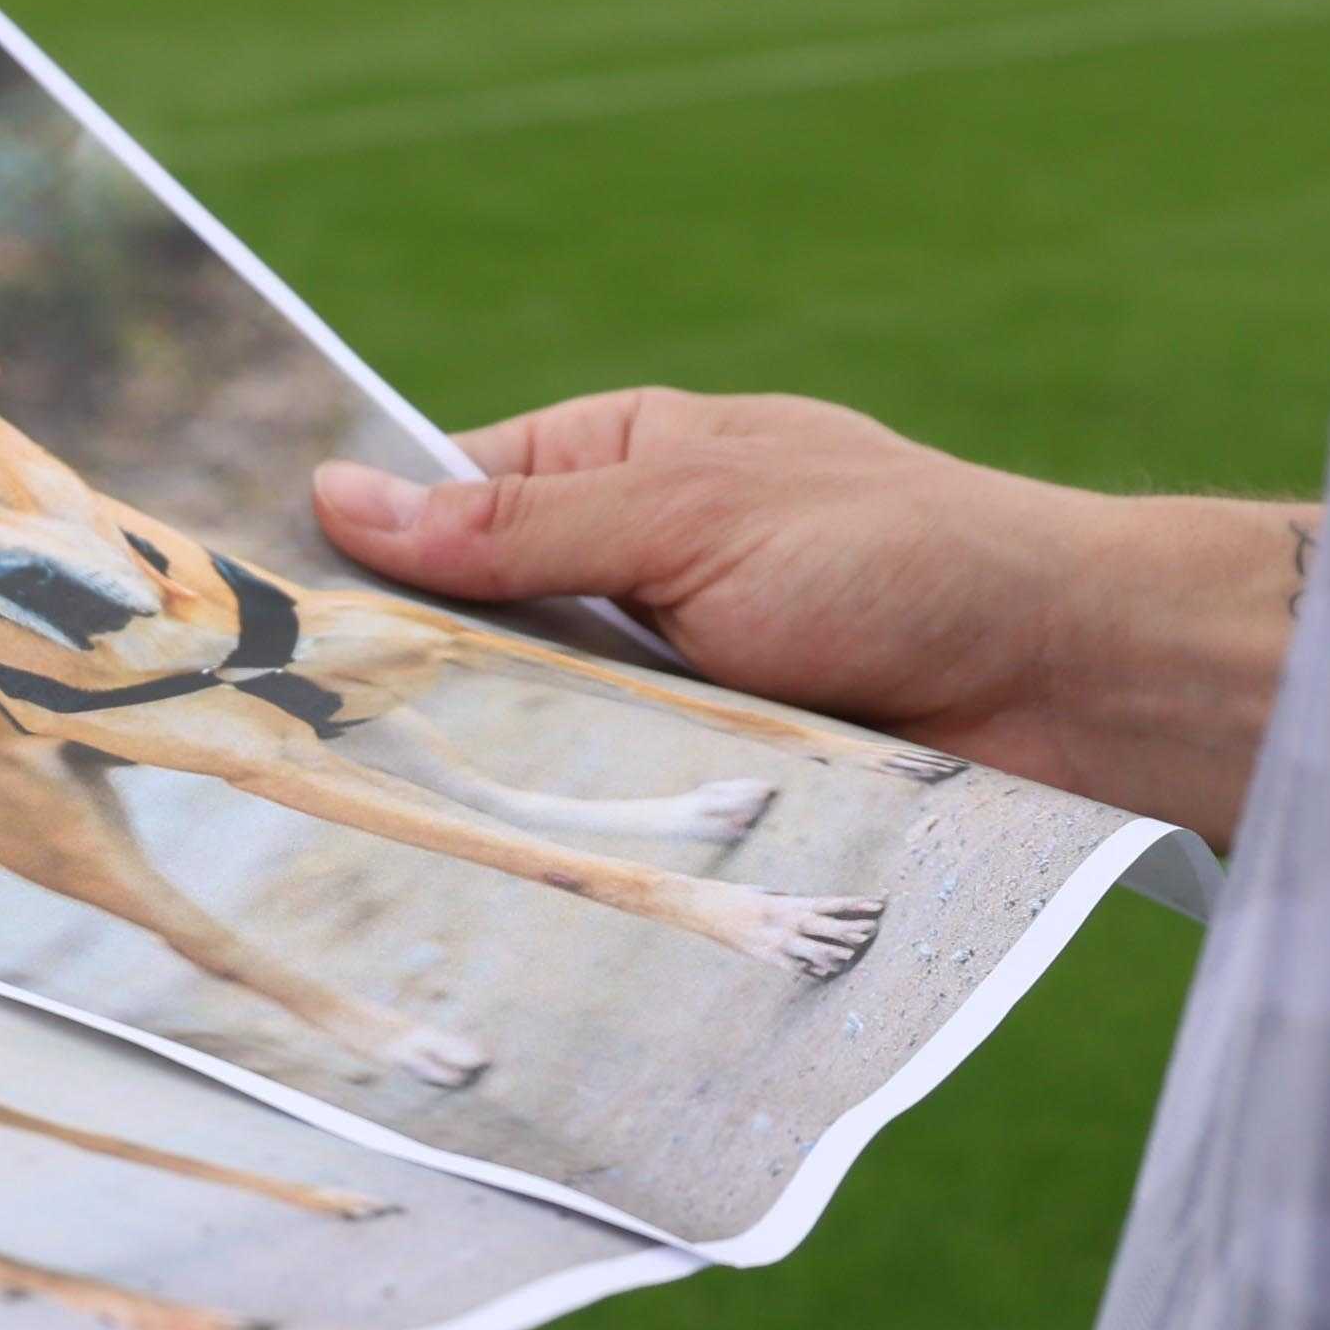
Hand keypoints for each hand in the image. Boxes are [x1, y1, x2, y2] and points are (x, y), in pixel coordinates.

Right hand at [315, 391, 1313, 843]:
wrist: (1073, 684)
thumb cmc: (901, 555)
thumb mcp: (691, 516)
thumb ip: (518, 525)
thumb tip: (338, 492)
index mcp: (628, 462)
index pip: (452, 493)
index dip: (364, 546)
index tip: (256, 609)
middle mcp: (642, 564)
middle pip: (482, 622)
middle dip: (413, 672)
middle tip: (281, 736)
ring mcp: (680, 674)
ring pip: (541, 722)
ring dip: (499, 762)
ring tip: (368, 817)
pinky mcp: (723, 774)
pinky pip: (618, 799)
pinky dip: (578, 826)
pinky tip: (498, 868)